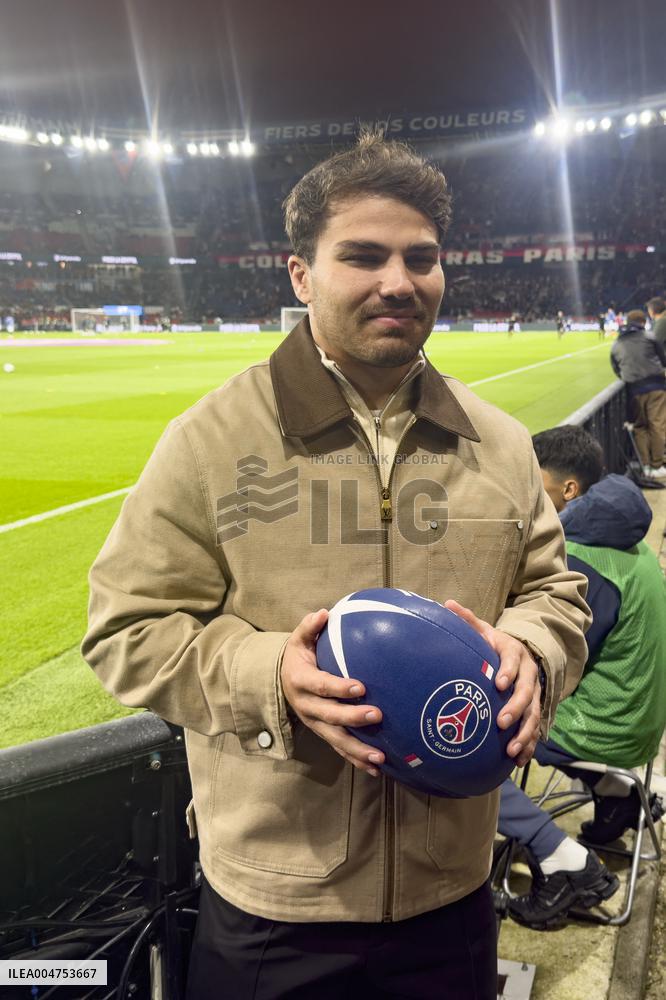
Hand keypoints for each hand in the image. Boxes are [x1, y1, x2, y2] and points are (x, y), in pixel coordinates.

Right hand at [281, 609, 385, 776]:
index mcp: (301, 680)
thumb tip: (324, 613)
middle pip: (329, 715)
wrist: (282, 682)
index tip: (360, 687)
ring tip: (379, 756)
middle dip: (352, 718)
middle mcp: (306, 705)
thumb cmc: (299, 656)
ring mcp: (315, 723)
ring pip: (335, 738)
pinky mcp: (323, 733)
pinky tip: (375, 768)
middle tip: (377, 715)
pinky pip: (339, 749)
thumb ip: (309, 627)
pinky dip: (356, 760)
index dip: (339, 688)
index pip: (321, 685)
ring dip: (357, 749)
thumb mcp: (299, 640)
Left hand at [444, 600, 540, 766]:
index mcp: (515, 653)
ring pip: (534, 715)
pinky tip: (518, 760)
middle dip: (516, 708)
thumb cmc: (493, 644)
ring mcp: (534, 695)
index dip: (509, 671)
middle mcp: (528, 674)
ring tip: (511, 749)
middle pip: (528, 692)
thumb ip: (467, 620)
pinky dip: (528, 745)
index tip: (499, 683)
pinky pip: (535, 730)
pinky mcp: (533, 711)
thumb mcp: (482, 630)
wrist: (520, 654)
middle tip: (501, 722)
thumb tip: (447, 603)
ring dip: (524, 733)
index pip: (514, 661)